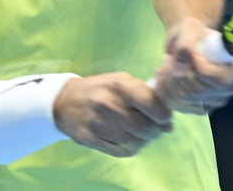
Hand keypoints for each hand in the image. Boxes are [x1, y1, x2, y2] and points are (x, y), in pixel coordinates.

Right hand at [53, 72, 172, 157]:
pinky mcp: (90, 139)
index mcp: (119, 86)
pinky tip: (130, 140)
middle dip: (155, 130)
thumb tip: (168, 122)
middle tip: (154, 127)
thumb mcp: (120, 81)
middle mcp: (108, 104)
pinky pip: (121, 151)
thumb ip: (145, 96)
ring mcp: (98, 123)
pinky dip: (131, 148)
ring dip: (144, 140)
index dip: (163, 114)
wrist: (64, 101)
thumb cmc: (100, 89)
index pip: (151, 103)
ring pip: (134, 141)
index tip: (165, 118)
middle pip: (145, 127)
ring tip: (142, 133)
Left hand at [151, 18, 232, 113]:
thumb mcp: (190, 29)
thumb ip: (186, 45)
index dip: (202, 72)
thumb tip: (179, 68)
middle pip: (200, 91)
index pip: (221, 80)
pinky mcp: (201, 109)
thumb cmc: (194, 33)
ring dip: (168, 81)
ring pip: (186, 99)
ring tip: (164, 65)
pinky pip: (177, 105)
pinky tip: (163, 77)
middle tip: (167, 59)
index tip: (190, 57)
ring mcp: (217, 101)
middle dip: (177, 75)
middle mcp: (232, 88)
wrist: (187, 44)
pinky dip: (164, 90)